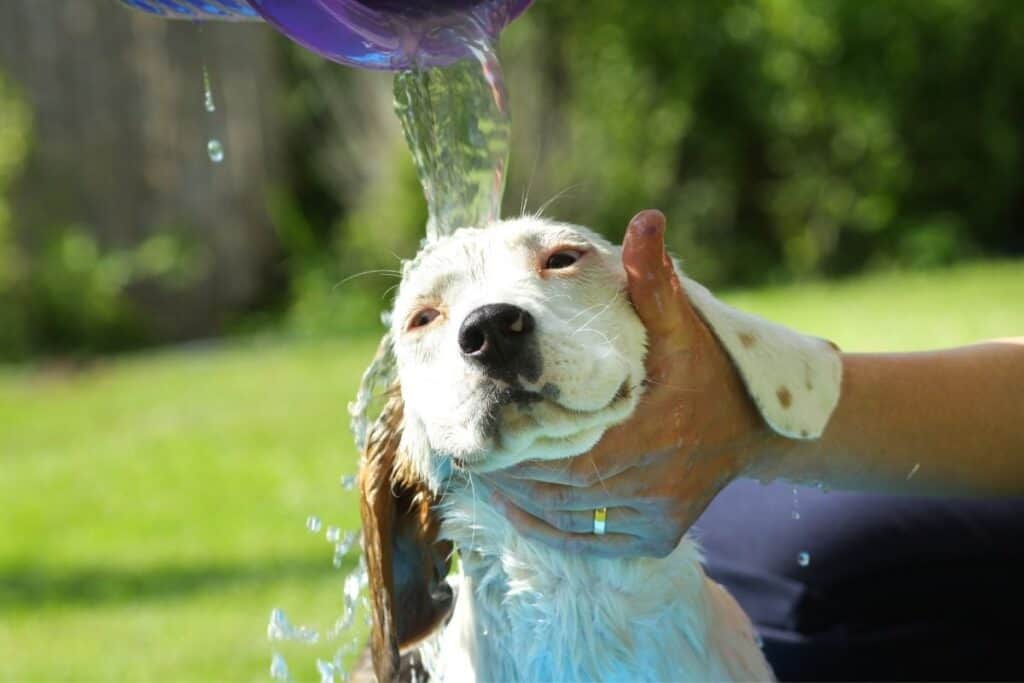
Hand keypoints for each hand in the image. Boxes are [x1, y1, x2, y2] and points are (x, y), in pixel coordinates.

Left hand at [485, 210, 771, 557]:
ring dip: (517, 497)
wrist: (756, 427)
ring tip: (484, 471)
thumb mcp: (682, 322)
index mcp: (649, 428)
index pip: (559, 450)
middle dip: (506, 469)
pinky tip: (516, 502)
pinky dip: (544, 525)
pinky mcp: (655, 537)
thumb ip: (655, 280)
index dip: (513, 443)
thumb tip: (644, 222)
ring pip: (563, 517)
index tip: (480, 423)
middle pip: (553, 486)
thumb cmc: (706, 368)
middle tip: (470, 446)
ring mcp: (653, 516)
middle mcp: (650, 481)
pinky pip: (584, 541)